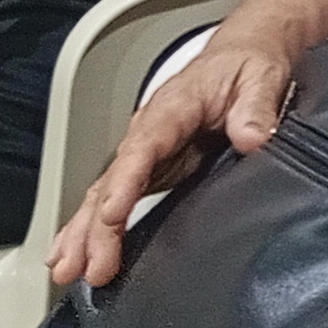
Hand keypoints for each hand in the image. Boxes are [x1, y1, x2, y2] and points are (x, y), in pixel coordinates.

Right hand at [50, 10, 309, 288]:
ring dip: (83, 234)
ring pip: (104, 194)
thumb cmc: (247, 65)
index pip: (143, 146)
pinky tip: (76, 254)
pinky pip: (113, 200)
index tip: (111, 214)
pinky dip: (91, 228)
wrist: (242, 55)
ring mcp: (146, 153)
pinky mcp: (152, 169)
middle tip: (85, 266)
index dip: (124, 181)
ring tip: (66, 271)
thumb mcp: (261, 77)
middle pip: (113, 179)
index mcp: (174, 107)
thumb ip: (256, 106)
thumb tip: (252, 137)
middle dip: (94, 225)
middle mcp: (149, 132)